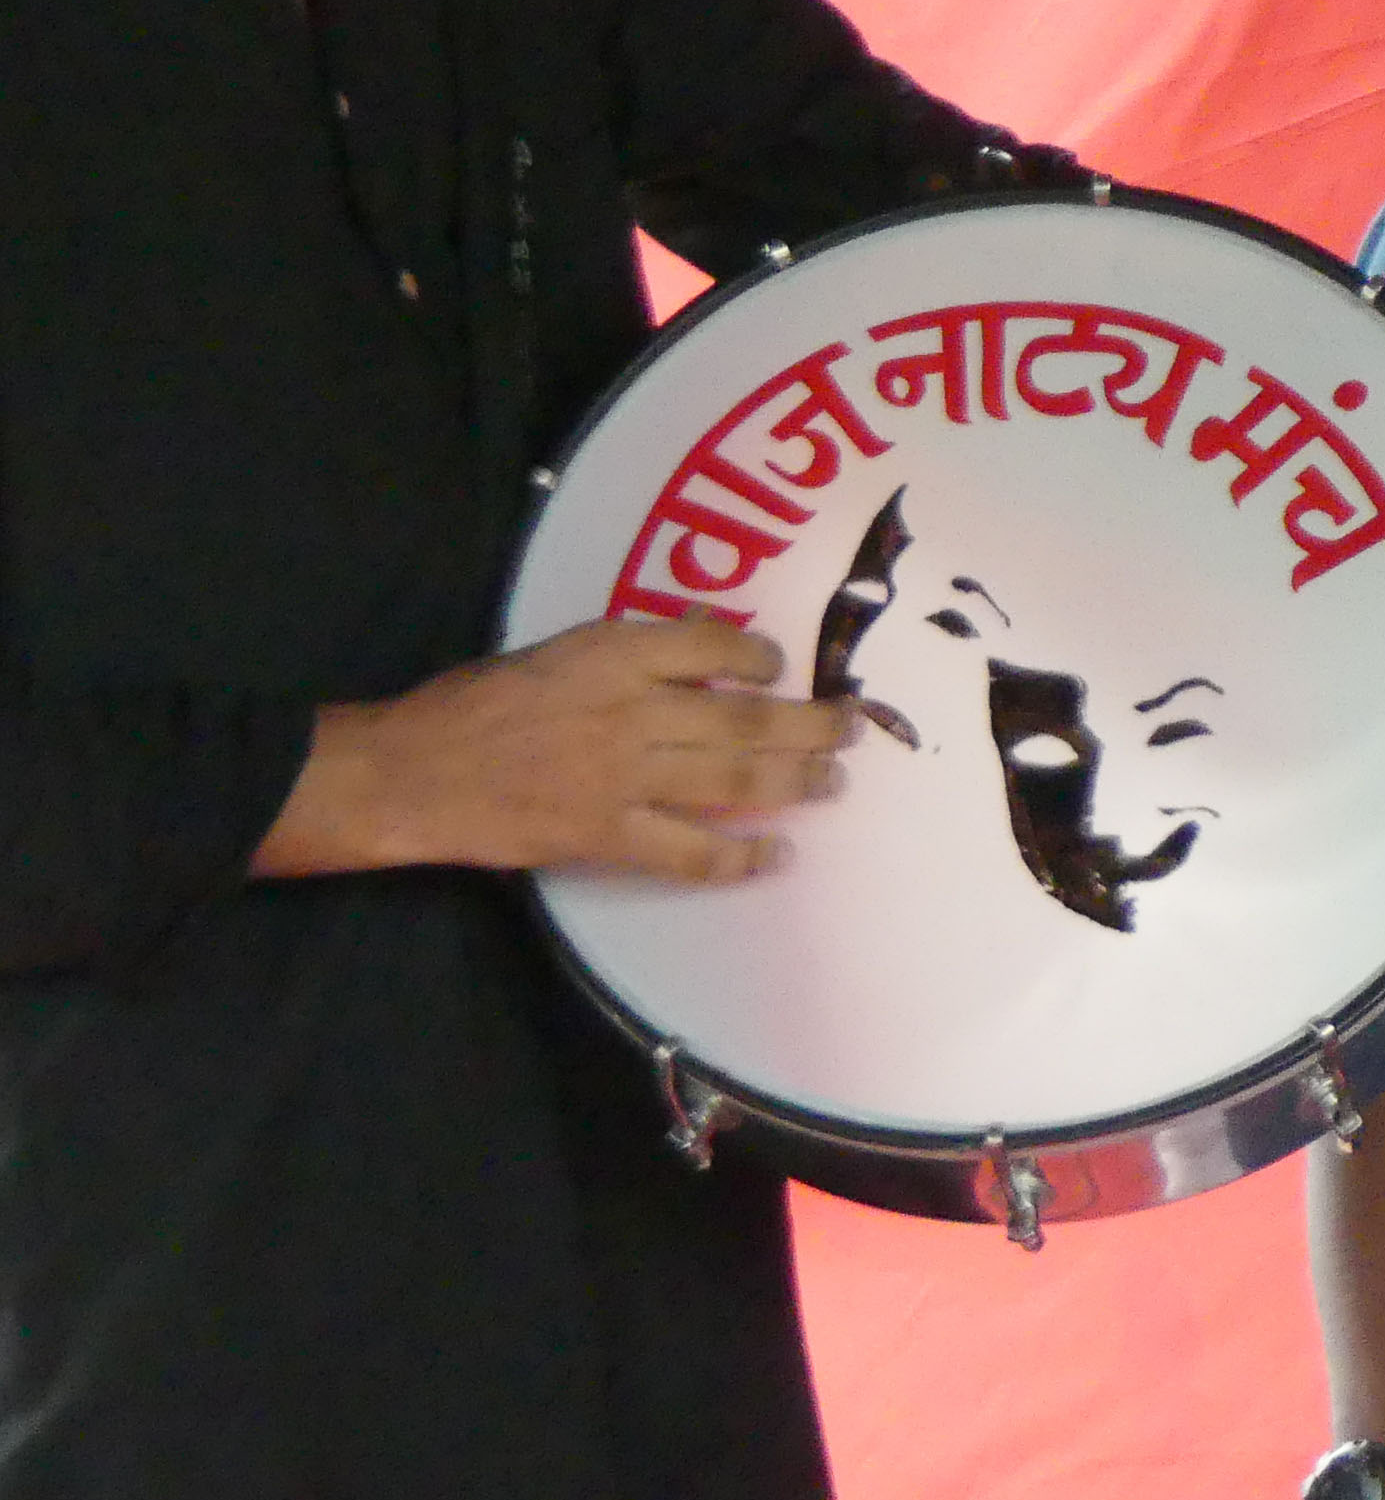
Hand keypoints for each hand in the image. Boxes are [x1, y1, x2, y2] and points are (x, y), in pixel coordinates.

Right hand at [267, 616, 857, 884]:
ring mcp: (624, 778)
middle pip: (746, 718)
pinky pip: (690, 851)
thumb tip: (709, 643)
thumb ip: (635, 649)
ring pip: (734, 780)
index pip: (714, 645)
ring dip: (796, 781)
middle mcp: (632, 711)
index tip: (783, 666)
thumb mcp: (558, 649)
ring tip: (835, 781)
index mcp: (614, 654)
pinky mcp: (607, 836)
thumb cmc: (478, 702)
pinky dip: (739, 856)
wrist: (414, 771)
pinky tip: (777, 855)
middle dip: (811, 724)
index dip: (760, 656)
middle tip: (856, 728)